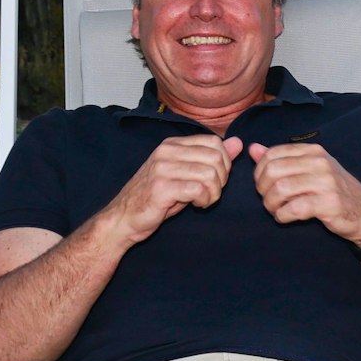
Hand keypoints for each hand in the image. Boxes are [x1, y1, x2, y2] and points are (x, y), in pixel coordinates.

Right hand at [109, 133, 241, 243]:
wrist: (123, 218)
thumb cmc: (157, 198)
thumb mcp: (186, 174)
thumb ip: (211, 158)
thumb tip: (238, 143)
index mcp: (173, 144)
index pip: (215, 142)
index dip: (224, 163)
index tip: (214, 180)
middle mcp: (167, 151)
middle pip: (217, 157)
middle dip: (221, 180)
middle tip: (209, 193)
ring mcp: (163, 168)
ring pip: (210, 174)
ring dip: (213, 193)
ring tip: (202, 200)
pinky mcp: (161, 187)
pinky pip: (198, 189)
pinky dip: (204, 200)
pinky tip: (195, 205)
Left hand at [248, 140, 360, 244]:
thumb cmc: (334, 192)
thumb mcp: (310, 170)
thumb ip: (282, 159)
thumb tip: (253, 148)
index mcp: (313, 152)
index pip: (272, 154)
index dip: (259, 172)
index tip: (264, 186)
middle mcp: (320, 163)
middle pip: (273, 171)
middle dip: (263, 190)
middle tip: (269, 201)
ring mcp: (326, 182)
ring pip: (281, 189)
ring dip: (271, 204)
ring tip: (277, 210)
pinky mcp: (329, 203)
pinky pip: (294, 208)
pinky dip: (283, 216)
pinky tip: (286, 218)